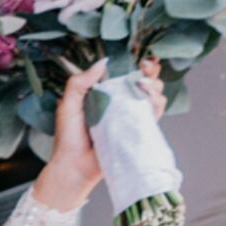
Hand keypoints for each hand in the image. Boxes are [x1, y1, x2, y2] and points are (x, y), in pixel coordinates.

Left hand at [35, 56, 164, 212]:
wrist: (74, 166)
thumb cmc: (68, 137)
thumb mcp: (68, 104)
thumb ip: (80, 82)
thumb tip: (103, 62)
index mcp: (104, 93)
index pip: (125, 73)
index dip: (137, 63)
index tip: (141, 59)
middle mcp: (119, 102)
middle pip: (144, 81)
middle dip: (151, 72)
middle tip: (146, 70)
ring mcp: (130, 116)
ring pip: (153, 95)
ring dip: (154, 87)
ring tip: (144, 88)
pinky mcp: (138, 130)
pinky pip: (155, 114)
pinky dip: (158, 104)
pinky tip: (151, 101)